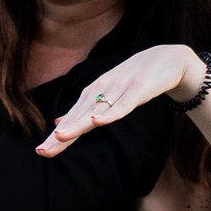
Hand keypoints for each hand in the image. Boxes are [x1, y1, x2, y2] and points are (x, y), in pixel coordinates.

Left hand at [37, 45, 204, 157]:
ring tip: (60, 137)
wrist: (169, 58)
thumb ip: (84, 110)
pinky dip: (111, 113)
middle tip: (42, 151)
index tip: (41, 151)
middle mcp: (102, 91)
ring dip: (78, 124)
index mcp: (93, 94)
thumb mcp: (107, 94)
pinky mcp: (139, 88)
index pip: (72, 119)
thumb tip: (59, 123)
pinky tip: (98, 122)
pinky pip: (124, 104)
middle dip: (61, 135)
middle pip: (79, 117)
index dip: (57, 136)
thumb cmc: (136, 79)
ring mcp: (120, 88)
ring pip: (96, 111)